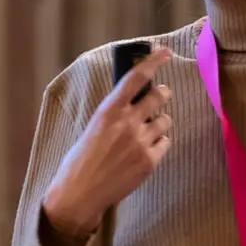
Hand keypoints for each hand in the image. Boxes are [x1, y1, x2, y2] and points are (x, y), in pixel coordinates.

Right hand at [42, 47, 175, 236]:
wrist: (80, 193)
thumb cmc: (81, 159)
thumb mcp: (93, 126)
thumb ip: (114, 112)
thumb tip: (133, 98)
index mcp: (108, 110)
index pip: (136, 77)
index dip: (154, 61)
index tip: (165, 52)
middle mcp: (127, 122)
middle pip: (159, 95)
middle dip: (162, 93)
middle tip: (160, 94)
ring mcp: (140, 142)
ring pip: (166, 120)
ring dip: (159, 122)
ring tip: (145, 132)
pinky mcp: (149, 161)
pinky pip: (165, 143)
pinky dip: (158, 144)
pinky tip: (144, 151)